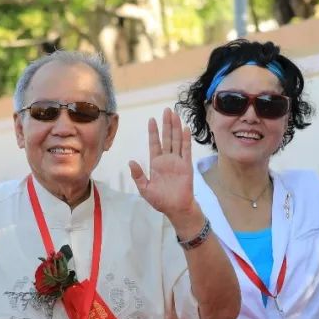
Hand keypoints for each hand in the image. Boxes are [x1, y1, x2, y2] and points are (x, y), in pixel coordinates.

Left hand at [129, 108, 196, 222]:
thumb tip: (131, 162)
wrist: (176, 208)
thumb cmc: (160, 201)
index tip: (152, 120)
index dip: (153, 132)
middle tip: (166, 110)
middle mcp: (167, 159)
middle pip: (166, 138)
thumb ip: (138, 175)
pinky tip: (185, 129)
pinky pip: (186, 150)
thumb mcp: (145, 189)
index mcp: (156, 163)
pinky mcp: (187, 165)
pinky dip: (186, 139)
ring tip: (175, 114)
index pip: (154, 144)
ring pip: (176, 140)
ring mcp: (178, 161)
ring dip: (176, 127)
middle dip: (166, 124)